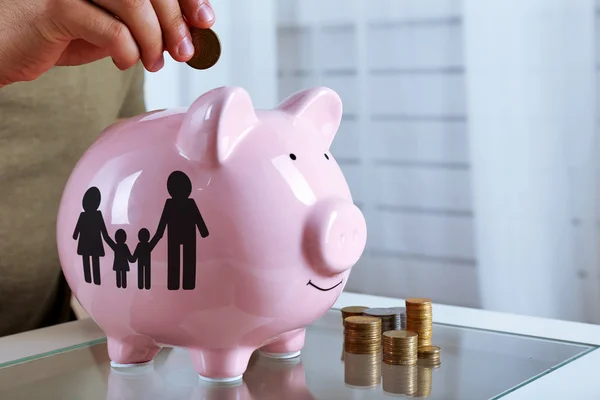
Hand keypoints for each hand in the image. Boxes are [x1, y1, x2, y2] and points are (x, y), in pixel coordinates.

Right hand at [0, 0, 214, 86]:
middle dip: (176, 22)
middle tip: (184, 51)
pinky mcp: (55, 8)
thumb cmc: (59, 33)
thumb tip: (188, 31)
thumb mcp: (111, 23)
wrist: (8, 46)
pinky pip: (110, 28)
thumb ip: (144, 22)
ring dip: (154, 39)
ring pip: (134, 2)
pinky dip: (128, 50)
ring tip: (154, 62)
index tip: (204, 20)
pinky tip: (125, 61)